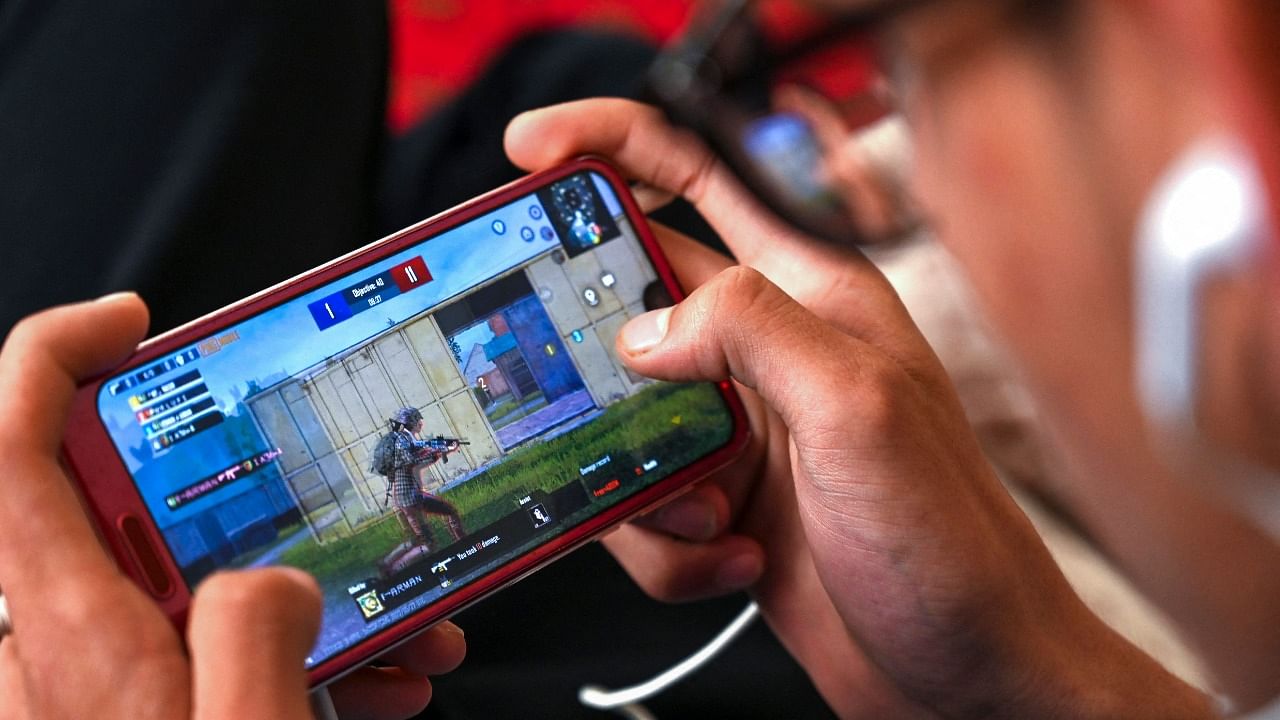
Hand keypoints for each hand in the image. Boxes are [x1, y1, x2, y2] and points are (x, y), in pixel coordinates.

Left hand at [0, 295, 465, 719]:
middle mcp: (65, 641)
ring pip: (189, 577)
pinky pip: (204, 643)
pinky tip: (369, 672)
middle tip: (330, 500)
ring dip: (298, 582)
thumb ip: (257, 636)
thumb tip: (281, 579)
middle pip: (133, 496)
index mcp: (73, 629)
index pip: (14, 446)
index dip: (57, 353)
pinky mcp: (132, 709)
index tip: (128, 320)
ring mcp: (95, 676)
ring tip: (395, 617)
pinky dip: (284, 646)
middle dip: (259, 490)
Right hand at [505, 99, 1214, 717]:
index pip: (705, 181)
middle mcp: (771, 358)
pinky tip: (735, 559)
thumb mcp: (856, 410)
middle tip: (596, 396)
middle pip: (635, 307)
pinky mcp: (723, 504)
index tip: (537, 152)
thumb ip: (750, 330)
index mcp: (813, 300)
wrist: (968, 678)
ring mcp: (742, 434)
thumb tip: (647, 326)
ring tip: (712, 512)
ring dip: (640, 480)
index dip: (618, 146)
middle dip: (597, 355)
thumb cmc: (953, 547)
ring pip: (622, 420)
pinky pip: (640, 506)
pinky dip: (667, 547)